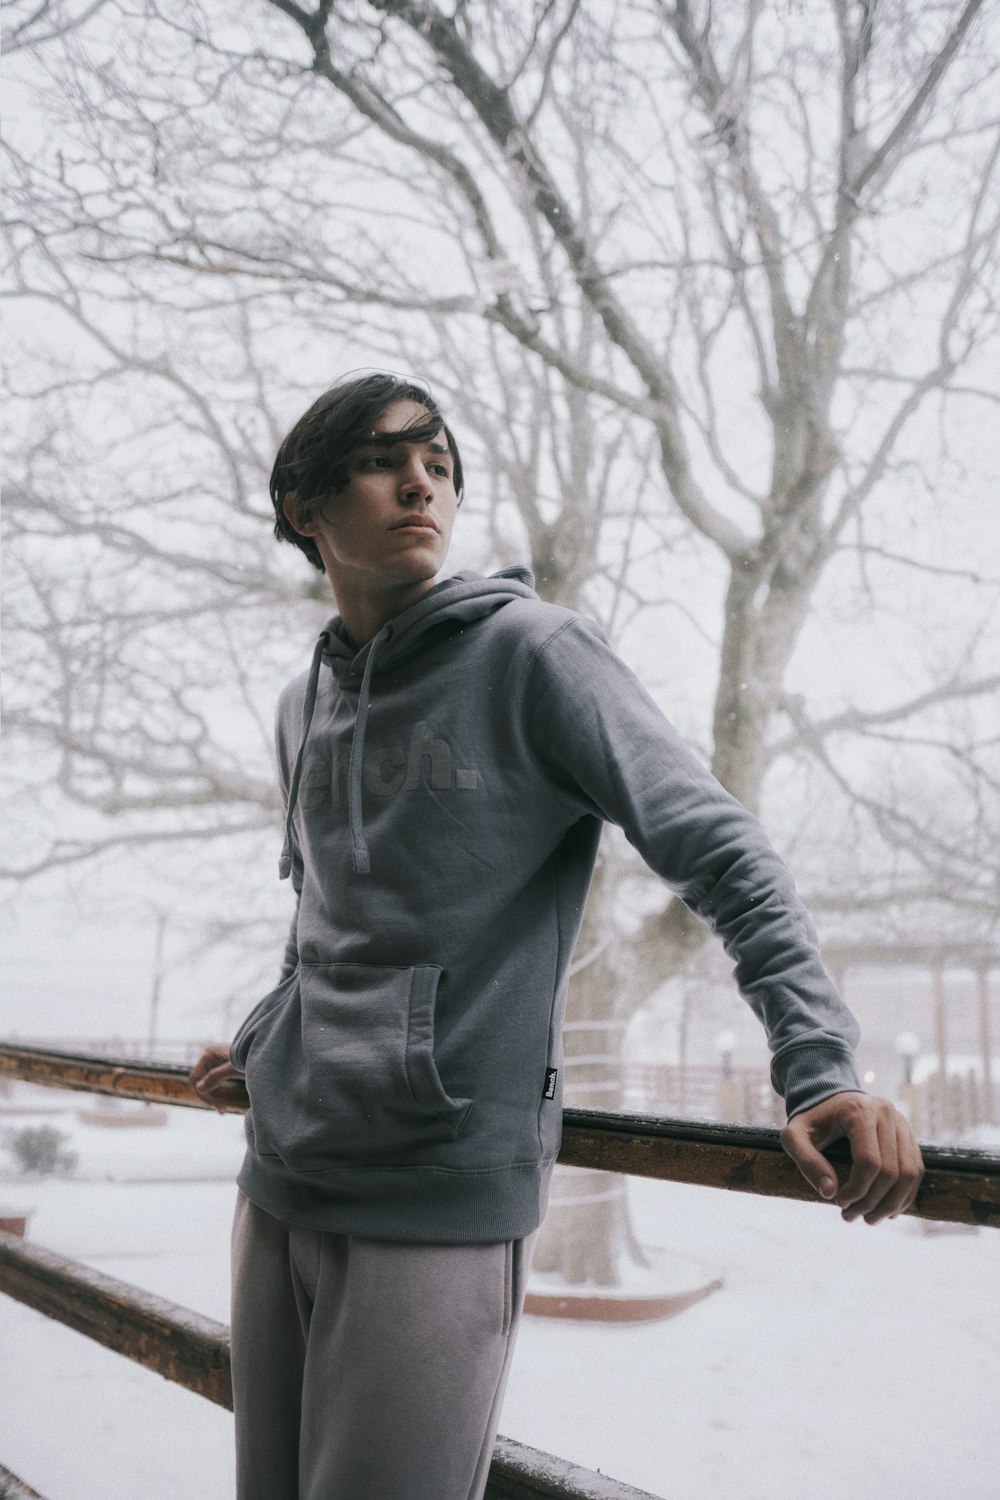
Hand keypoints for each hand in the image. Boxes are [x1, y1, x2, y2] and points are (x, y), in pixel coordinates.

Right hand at [189, 1043, 244, 1113]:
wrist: (266, 1053)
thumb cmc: (250, 1058)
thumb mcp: (233, 1069)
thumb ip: (215, 1076)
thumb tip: (198, 1088)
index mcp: (208, 1054)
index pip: (195, 1078)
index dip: (203, 1093)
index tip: (215, 1105)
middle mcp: (208, 1056)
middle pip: (200, 1082)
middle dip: (209, 1097)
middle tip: (221, 1111)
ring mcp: (214, 1061)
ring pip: (206, 1083)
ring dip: (213, 1097)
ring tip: (223, 1110)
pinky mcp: (221, 1066)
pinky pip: (213, 1082)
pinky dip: (217, 1093)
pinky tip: (224, 1104)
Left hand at [780, 1091, 923, 1224]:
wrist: (829, 1099)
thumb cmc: (811, 1119)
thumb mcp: (795, 1135)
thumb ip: (806, 1161)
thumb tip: (830, 1193)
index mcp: (859, 1112)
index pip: (869, 1161)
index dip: (857, 1190)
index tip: (838, 1202)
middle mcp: (886, 1113)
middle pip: (892, 1171)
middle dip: (872, 1202)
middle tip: (850, 1216)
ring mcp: (901, 1123)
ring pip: (909, 1173)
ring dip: (892, 1204)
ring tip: (870, 1219)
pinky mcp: (908, 1134)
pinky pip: (916, 1170)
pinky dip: (904, 1194)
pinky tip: (887, 1210)